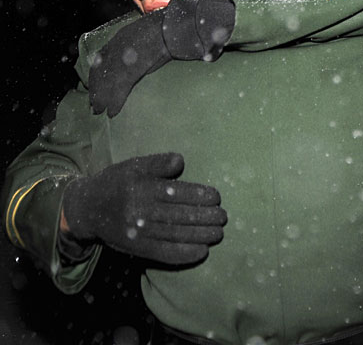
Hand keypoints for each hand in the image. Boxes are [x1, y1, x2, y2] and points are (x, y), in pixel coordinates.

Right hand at [61, 153, 226, 264]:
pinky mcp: (136, 248)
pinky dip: (184, 254)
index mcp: (140, 188)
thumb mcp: (134, 165)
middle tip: (223, 218)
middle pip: (179, 216)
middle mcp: (138, 211)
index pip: (177, 193)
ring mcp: (137, 233)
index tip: (216, 198)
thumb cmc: (117, 182)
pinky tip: (201, 252)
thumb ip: (158, 163)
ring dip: (200, 236)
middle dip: (205, 218)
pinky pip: (163, 253)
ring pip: (174, 235)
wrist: (86, 208)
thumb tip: (180, 161)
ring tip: (218, 234)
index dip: (200, 196)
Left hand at [89, 0, 234, 116]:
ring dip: (102, 97)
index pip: (102, 57)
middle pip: (100, 69)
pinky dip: (115, 100)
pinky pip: (120, 86)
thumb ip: (144, 53)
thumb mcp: (154, 40)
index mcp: (123, 36)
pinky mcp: (133, 67)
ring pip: (106, 80)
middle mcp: (118, 44)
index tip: (94, 85)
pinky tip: (113, 112)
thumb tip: (142, 68)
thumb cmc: (174, 31)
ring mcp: (124, 55)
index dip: (97, 73)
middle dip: (96, 87)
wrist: (181, 26)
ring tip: (99, 111)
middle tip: (94, 104)